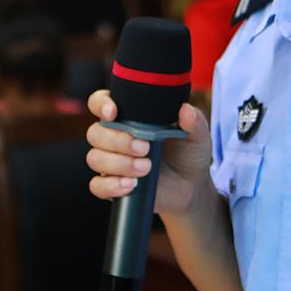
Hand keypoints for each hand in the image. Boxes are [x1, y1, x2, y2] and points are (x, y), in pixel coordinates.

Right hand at [85, 91, 210, 216]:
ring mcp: (110, 162)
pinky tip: (132, 185)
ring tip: (146, 168)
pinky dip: (112, 185)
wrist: (191, 187)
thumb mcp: (196, 136)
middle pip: (95, 133)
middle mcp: (114, 137)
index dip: (101, 104)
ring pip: (95, 158)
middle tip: (145, 148)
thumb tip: (186, 110)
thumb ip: (193, 121)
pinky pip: (98, 186)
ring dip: (118, 163)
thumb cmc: (187, 154)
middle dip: (118, 140)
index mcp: (128, 117)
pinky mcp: (111, 185)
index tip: (113, 112)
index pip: (100, 103)